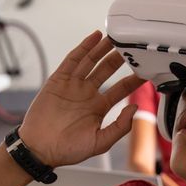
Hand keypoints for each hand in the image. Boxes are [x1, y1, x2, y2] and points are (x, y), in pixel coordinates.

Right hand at [18, 31, 143, 166]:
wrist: (39, 149)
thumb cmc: (67, 150)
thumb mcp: (100, 143)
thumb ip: (120, 127)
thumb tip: (134, 108)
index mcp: (99, 107)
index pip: (121, 89)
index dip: (133, 79)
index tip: (146, 69)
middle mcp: (87, 94)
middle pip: (107, 70)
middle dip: (120, 57)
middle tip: (132, 45)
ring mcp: (73, 86)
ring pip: (91, 61)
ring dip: (103, 48)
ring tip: (115, 36)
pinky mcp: (58, 80)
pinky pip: (73, 60)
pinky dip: (84, 47)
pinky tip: (94, 37)